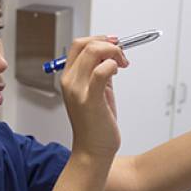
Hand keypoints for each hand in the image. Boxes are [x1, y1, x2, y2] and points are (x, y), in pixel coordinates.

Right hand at [60, 36, 127, 157]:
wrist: (92, 150)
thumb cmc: (95, 125)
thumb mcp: (96, 92)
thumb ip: (99, 74)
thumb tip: (111, 57)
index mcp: (68, 78)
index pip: (78, 45)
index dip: (98, 39)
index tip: (113, 43)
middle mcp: (70, 81)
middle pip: (85, 44)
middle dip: (108, 44)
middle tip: (121, 54)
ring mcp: (78, 89)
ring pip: (94, 52)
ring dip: (113, 52)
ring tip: (122, 64)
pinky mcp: (91, 99)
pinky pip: (102, 71)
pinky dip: (113, 65)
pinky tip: (118, 71)